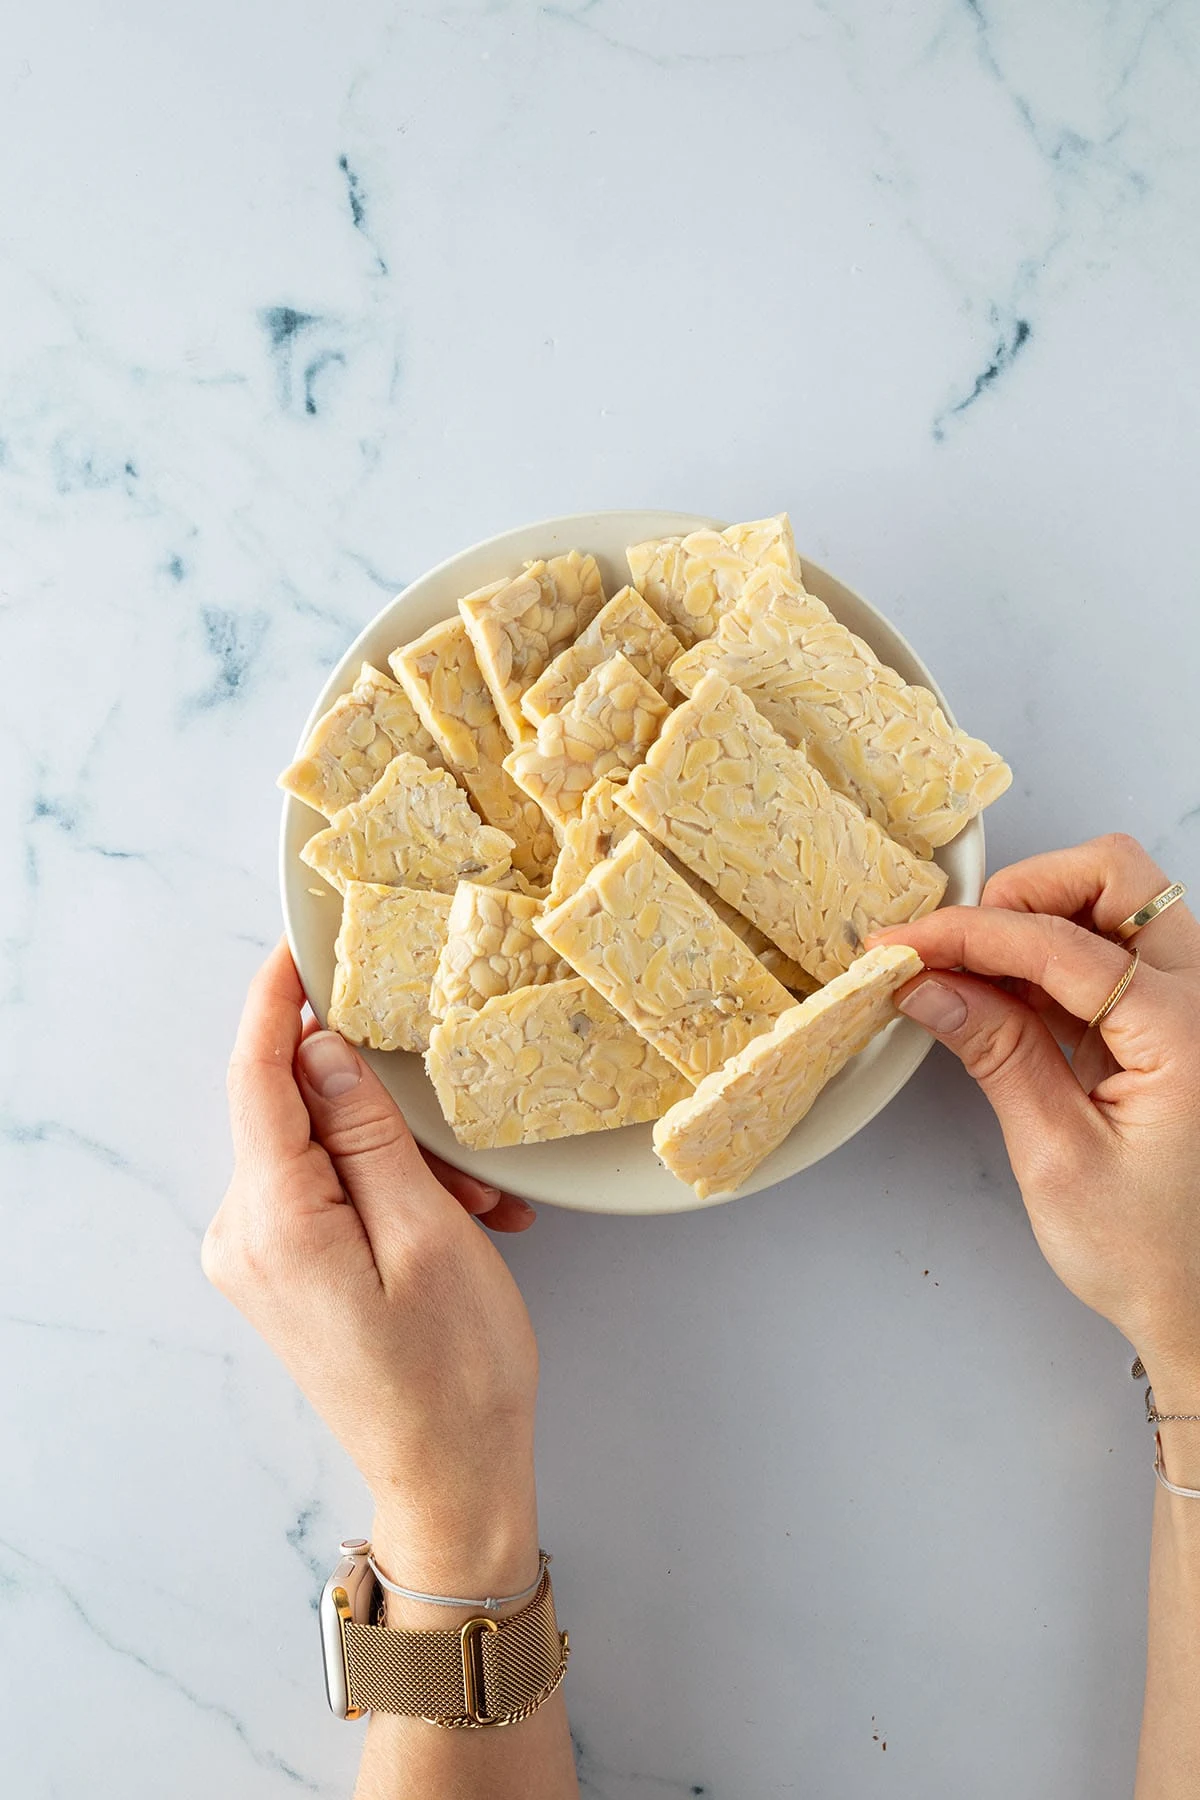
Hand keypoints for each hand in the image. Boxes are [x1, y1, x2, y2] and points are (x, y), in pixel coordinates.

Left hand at [202, 941, 541, 1596]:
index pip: (258, 1077)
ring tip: (481, 1207)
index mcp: (274, 1223)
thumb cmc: (455, 1372)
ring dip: (402, 1157)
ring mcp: (258, 1259)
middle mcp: (244, 1237)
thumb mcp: (430, 1232)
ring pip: (322, 1151)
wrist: (450, 1480)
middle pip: (296, 1113)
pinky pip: (328, 1192)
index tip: (300, 943)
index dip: (276, 1002)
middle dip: (383, 1106)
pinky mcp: (282, 1272)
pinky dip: (391, 1188)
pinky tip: (457, 1218)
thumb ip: (368, 1132)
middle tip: (470, 1152)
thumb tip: (323, 1047)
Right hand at [873, 835, 1199, 1407]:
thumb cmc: (1156, 1256)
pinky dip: (1054, 961)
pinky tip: (1005, 1003)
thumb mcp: (1057, 1158)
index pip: (1059, 944)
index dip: (968, 935)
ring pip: (1117, 903)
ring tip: (972, 985)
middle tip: (954, 950)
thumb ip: (996, 1053)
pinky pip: (1116, 952)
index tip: (903, 944)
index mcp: (1190, 1035)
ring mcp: (1198, 1006)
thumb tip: (930, 985)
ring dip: (1037, 924)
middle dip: (1023, 894)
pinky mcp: (1178, 1020)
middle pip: (1114, 877)